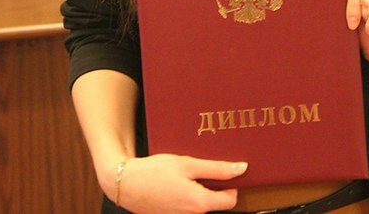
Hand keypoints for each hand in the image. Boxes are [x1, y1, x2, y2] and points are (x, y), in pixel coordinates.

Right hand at [109, 154, 246, 213]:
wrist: (127, 184)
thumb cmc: (156, 172)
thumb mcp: (188, 164)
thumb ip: (217, 168)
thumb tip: (242, 168)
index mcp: (200, 203)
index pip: (231, 200)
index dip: (232, 183)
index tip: (227, 169)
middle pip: (215, 201)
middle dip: (214, 183)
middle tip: (203, 165)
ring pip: (201, 202)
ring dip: (199, 187)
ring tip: (185, 171)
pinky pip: (188, 205)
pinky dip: (187, 192)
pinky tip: (176, 180)